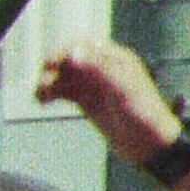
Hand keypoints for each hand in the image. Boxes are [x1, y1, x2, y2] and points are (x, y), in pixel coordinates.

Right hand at [31, 41, 179, 166]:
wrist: (149, 144)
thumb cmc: (144, 115)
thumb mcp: (123, 89)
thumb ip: (99, 69)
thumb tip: (74, 52)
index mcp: (118, 60)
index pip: (86, 46)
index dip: (67, 52)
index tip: (52, 65)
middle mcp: (105, 69)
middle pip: (70, 60)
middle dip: (54, 68)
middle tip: (44, 82)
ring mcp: (95, 85)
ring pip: (64, 76)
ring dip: (49, 82)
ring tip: (40, 96)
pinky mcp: (88, 101)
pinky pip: (64, 91)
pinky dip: (51, 93)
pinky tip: (43, 101)